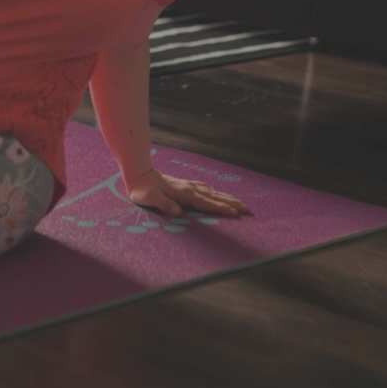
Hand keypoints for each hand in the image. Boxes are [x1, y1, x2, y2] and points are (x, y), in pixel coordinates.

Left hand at [125, 166, 248, 217]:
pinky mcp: (185, 185)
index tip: (235, 213)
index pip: (206, 203)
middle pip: (214, 196)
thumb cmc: (142, 190)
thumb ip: (164, 205)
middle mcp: (189, 188)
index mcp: (183, 194)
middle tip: (247, 209)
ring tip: (240, 203)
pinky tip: (218, 193)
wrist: (138, 174)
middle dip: (231, 203)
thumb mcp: (149, 199)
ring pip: (212, 192)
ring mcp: (188, 185)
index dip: (220, 208)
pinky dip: (215, 192)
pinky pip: (205, 189)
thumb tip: (179, 213)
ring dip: (227, 197)